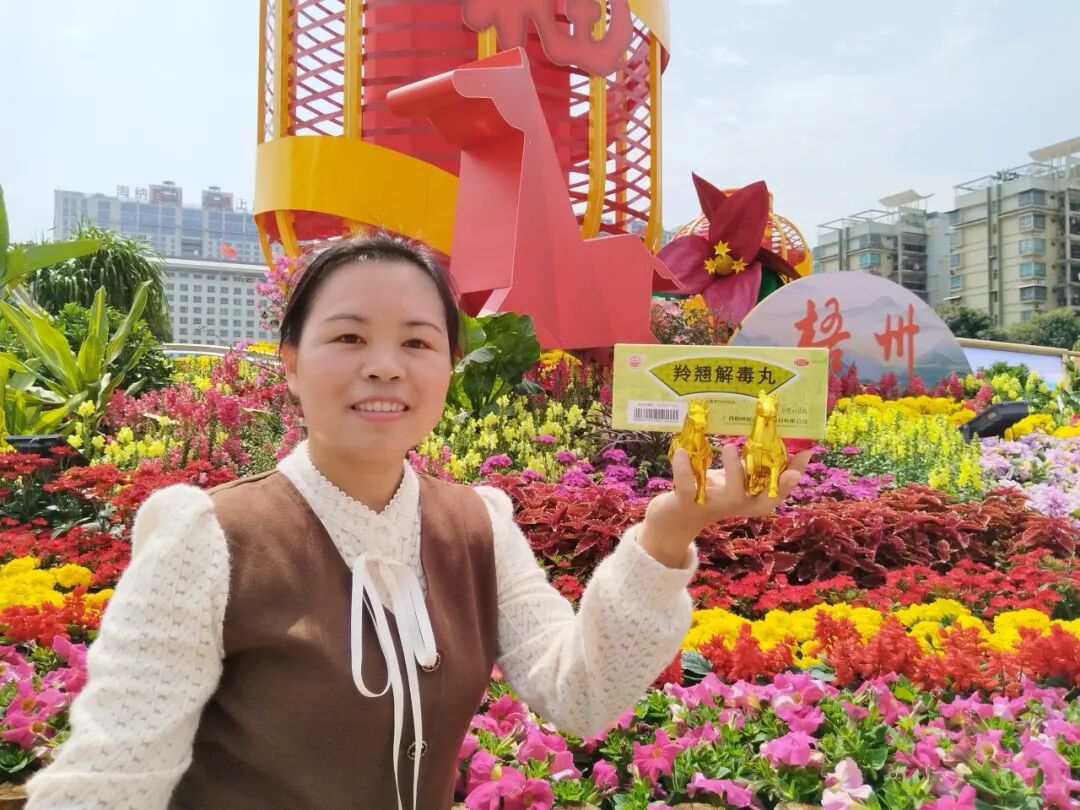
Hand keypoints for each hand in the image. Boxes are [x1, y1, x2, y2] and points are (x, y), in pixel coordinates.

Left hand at [637, 444, 811, 567]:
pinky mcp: (685, 504)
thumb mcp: (734, 481)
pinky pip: (688, 488)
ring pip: (730, 496)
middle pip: (760, 503)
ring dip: (733, 471)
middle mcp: (734, 506)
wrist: (672, 521)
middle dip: (773, 484)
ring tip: (730, 446)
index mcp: (747, 500)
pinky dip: (684, 470)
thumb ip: (757, 467)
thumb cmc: (710, 493)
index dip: (791, 481)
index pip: (776, 495)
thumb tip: (794, 446)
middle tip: (781, 461)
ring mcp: (711, 506)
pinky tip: (682, 452)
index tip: (803, 460)